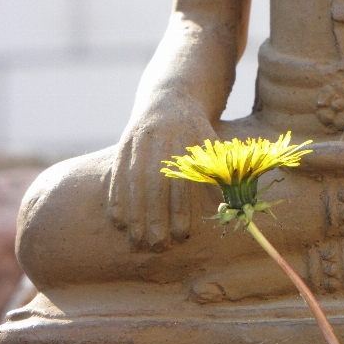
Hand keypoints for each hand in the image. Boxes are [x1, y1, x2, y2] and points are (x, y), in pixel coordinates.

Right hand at [108, 95, 218, 250]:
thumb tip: (227, 207)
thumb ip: (219, 173)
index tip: (182, 235)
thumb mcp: (213, 145)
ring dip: (133, 212)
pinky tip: (118, 220)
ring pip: (132, 178)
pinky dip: (115, 197)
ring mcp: (139, 138)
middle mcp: (162, 136)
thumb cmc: (198, 131)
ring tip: (136, 240)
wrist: (171, 98)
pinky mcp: (123, 142)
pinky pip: (116, 172)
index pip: (183, 179)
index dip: (181, 208)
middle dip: (154, 215)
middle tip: (156, 245)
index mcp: (188, 137)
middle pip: (154, 181)